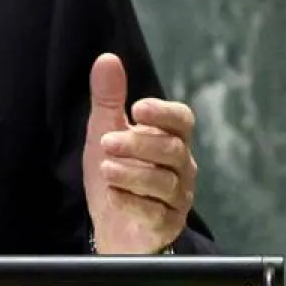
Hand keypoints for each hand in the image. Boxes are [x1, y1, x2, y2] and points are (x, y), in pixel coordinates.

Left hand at [81, 53, 195, 254]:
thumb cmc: (114, 173)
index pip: (182, 121)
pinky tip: (112, 196)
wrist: (111, 226)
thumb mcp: (104, 132)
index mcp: (170, 139)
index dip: (164, 113)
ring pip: (165, 183)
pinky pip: (155, 213)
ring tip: (105, 168)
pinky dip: (132, 203)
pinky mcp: (166, 225)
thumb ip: (108, 99)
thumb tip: (107, 58)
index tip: (137, 107)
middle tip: (107, 142)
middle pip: (173, 150)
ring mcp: (177, 198)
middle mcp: (181, 167)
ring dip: (132, 173)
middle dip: (139, 144)